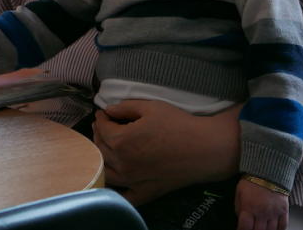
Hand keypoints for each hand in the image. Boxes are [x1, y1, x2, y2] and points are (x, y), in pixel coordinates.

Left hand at [92, 99, 240, 205]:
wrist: (203, 148)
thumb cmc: (177, 124)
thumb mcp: (150, 107)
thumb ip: (125, 107)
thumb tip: (108, 111)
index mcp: (121, 141)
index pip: (102, 128)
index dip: (101, 118)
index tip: (103, 113)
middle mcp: (122, 163)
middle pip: (101, 148)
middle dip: (99, 134)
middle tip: (102, 126)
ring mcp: (132, 181)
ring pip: (106, 171)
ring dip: (102, 157)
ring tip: (106, 147)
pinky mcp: (145, 192)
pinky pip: (124, 195)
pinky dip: (115, 189)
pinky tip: (115, 179)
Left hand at [235, 177, 288, 229]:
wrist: (269, 170)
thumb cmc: (253, 180)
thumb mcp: (239, 192)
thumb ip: (239, 207)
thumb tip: (240, 218)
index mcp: (249, 207)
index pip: (245, 227)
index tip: (242, 229)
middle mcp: (262, 212)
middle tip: (252, 228)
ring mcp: (274, 212)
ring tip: (262, 227)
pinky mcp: (284, 210)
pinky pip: (283, 226)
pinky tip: (273, 229)